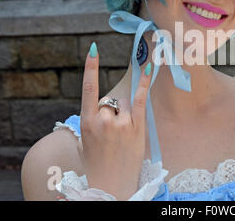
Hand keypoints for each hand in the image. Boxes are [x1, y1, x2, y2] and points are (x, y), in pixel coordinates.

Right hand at [77, 42, 151, 199]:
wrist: (110, 186)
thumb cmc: (96, 164)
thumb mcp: (84, 143)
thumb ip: (90, 122)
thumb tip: (98, 107)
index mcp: (86, 123)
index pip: (88, 88)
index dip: (90, 67)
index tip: (93, 49)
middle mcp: (103, 120)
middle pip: (111, 100)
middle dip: (112, 112)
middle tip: (112, 134)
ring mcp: (121, 123)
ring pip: (125, 103)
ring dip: (125, 113)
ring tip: (123, 136)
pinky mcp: (137, 127)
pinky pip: (141, 100)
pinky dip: (145, 83)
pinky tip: (150, 67)